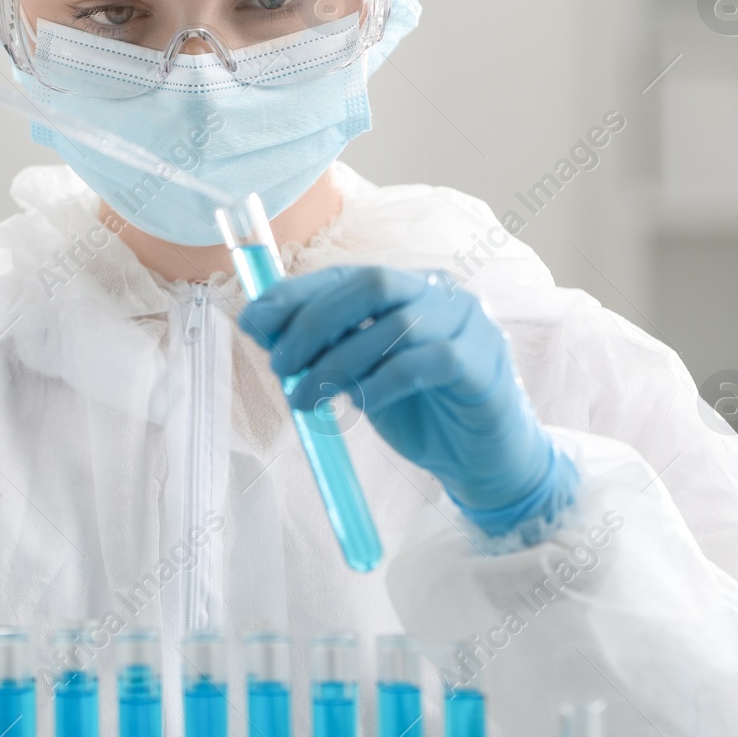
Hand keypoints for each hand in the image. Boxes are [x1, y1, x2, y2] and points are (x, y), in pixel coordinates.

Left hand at [238, 266, 574, 534]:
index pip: (346, 275)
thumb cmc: (422, 413)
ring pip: (395, 324)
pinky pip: (425, 362)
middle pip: (371, 285)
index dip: (296, 294)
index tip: (253, 321)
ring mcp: (469, 325)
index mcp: (409, 288)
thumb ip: (327, 348)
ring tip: (304, 399)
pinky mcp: (482, 364)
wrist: (483, 462)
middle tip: (280, 365)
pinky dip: (381, 382)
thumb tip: (263, 328)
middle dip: (313, 322)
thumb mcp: (362, 375)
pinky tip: (358, 405)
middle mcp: (441, 294)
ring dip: (337, 362)